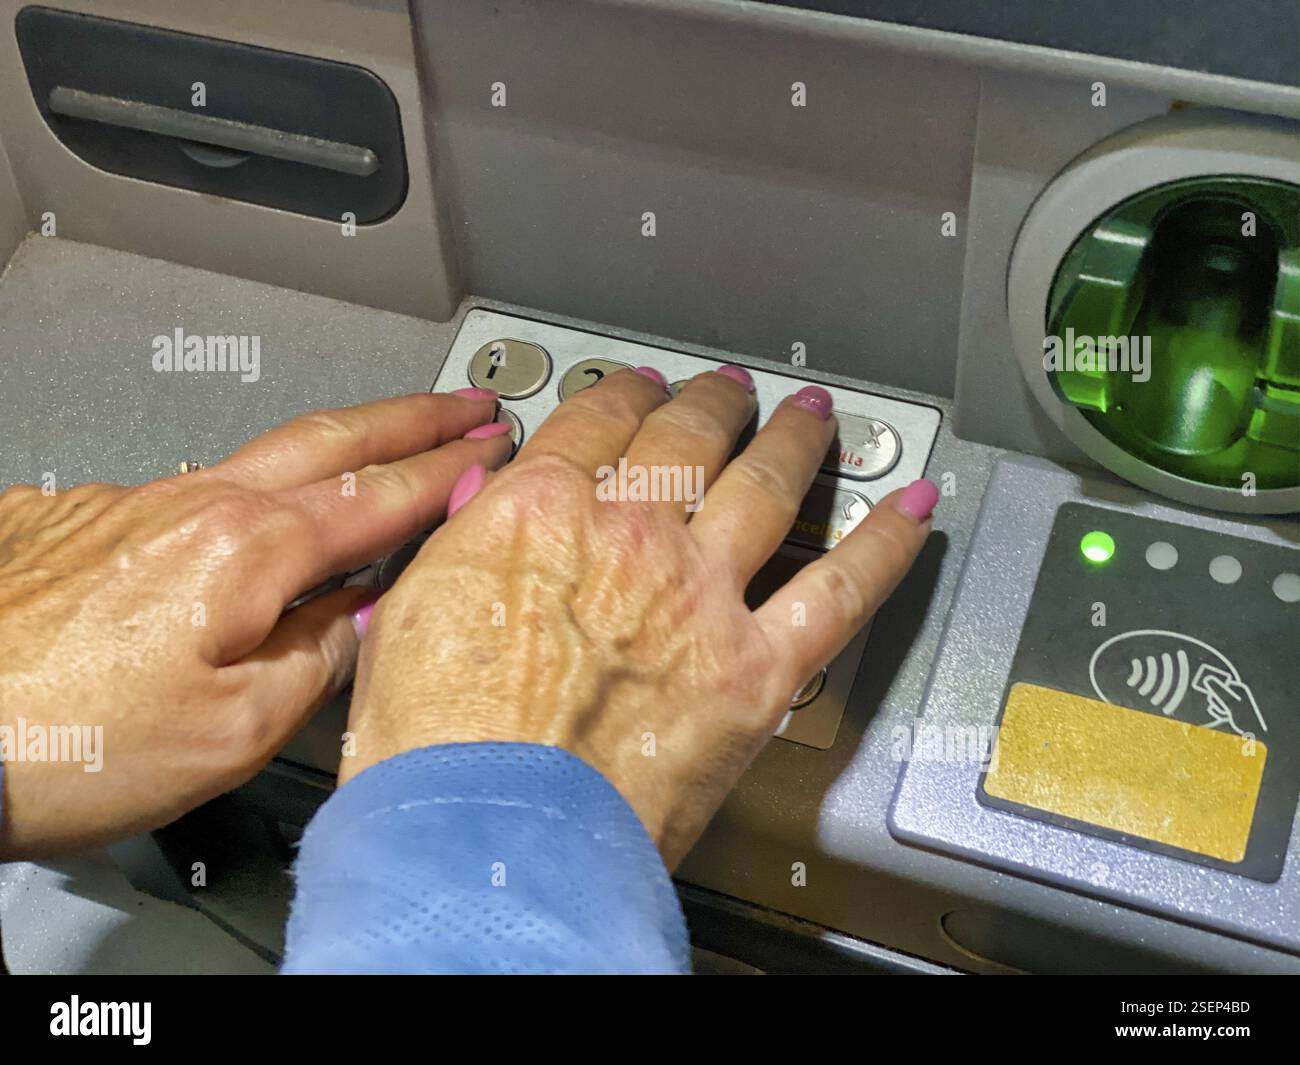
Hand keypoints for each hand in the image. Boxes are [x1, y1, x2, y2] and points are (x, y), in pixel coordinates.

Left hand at [0, 390, 510, 857]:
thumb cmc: (65, 747)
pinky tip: (249, 517)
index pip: (380, 499)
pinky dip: (246, 488)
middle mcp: (193, 506)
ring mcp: (131, 502)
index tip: (492, 450)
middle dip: (413, 416)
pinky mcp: (76, 516)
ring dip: (337, 442)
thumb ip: (319, 660)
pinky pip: (187, 491)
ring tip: (378, 446)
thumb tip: (362, 616)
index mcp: (247, 552)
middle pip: (331, 440)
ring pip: (259, 455)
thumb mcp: (233, 733)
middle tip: (467, 400)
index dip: (448, 473)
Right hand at [344, 367, 935, 866]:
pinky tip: (914, 509)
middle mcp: (631, 538)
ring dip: (794, 440)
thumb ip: (460, 546)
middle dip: (710, 403)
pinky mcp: (758, 669)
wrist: (489, 841)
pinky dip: (885, 545)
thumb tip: (485, 504)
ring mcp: (701, 598)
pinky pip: (839, 590)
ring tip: (811, 415)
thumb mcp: (407, 618)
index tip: (637, 390)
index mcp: (540, 514)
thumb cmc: (436, 751)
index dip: (623, 395)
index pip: (595, 424)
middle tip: (726, 389)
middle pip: (685, 438)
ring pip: (765, 485)